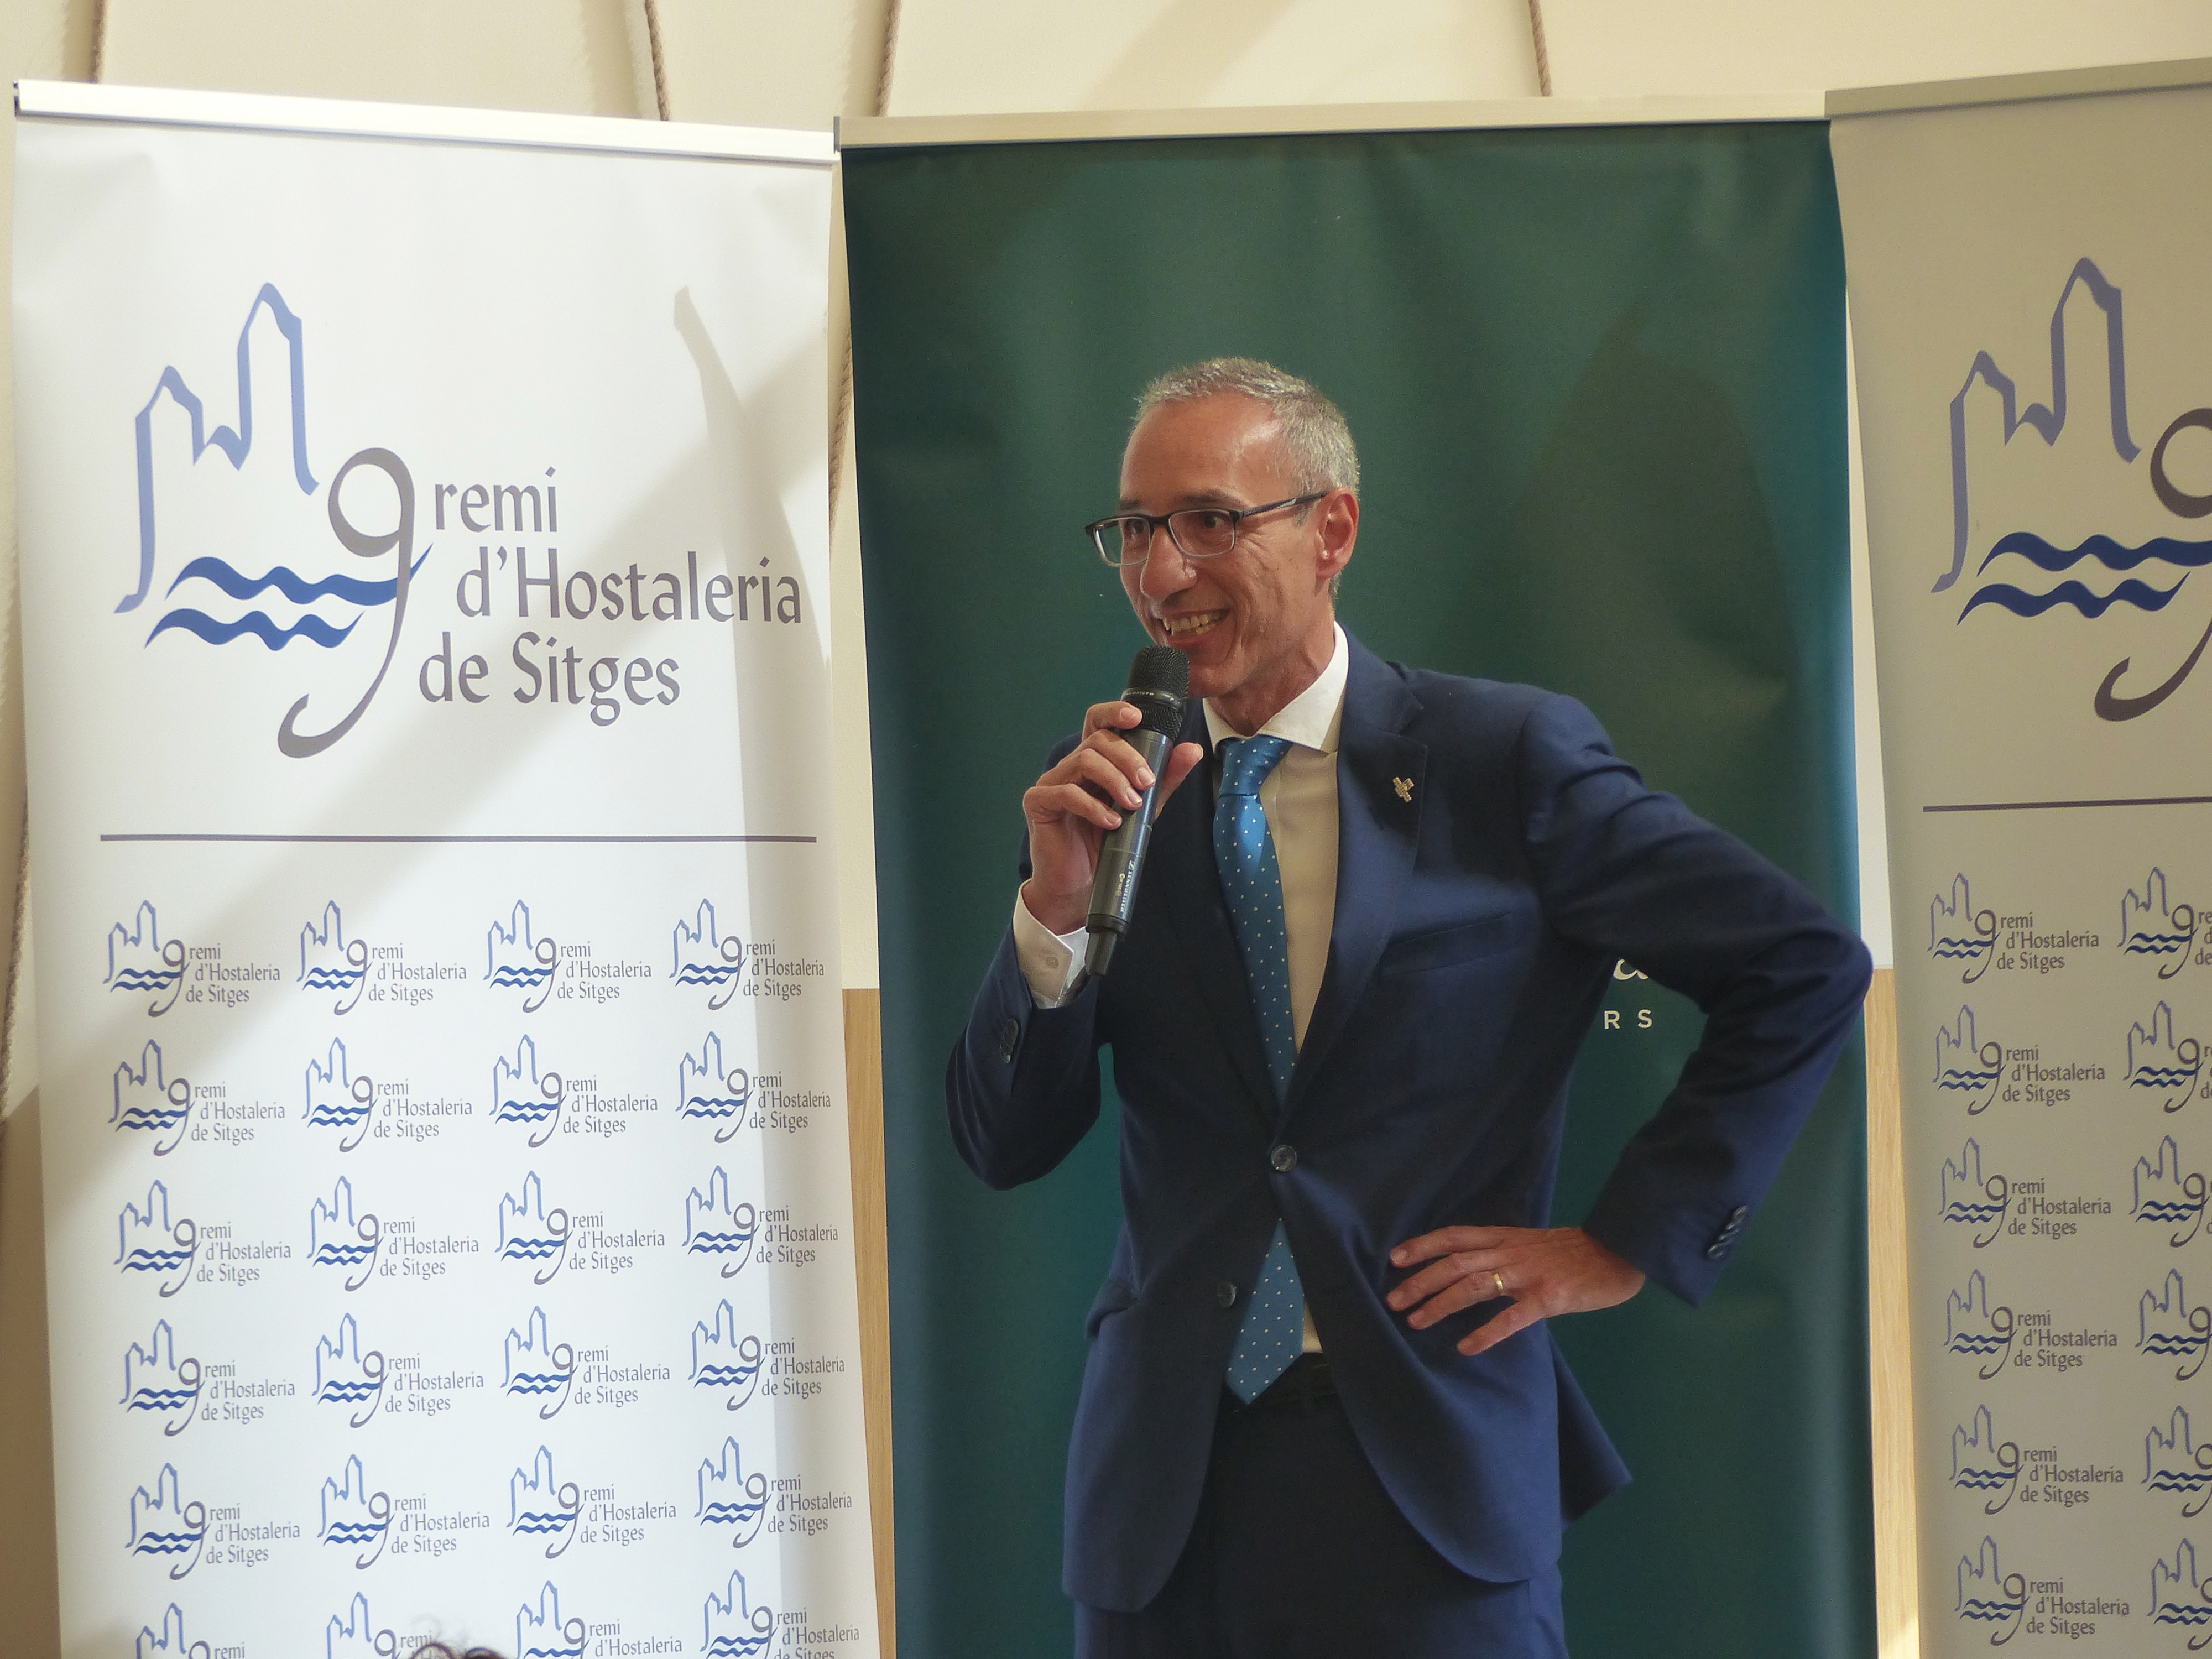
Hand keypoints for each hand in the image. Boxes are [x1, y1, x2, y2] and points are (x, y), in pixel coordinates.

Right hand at [1021, 702, 1202, 933]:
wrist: (1079, 883)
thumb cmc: (1107, 842)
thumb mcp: (1143, 808)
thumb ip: (1164, 780)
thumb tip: (1193, 750)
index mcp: (1092, 761)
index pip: (1098, 722)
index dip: (1114, 711)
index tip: (1137, 718)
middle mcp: (1070, 766)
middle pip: (1097, 740)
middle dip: (1128, 758)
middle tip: (1147, 783)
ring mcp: (1051, 782)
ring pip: (1083, 760)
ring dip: (1114, 781)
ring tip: (1132, 806)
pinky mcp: (1038, 803)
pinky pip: (1065, 792)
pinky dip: (1093, 806)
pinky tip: (1111, 822)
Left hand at [1386, 1226, 1644, 1356]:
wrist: (1618, 1251)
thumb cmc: (1574, 1252)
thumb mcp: (1531, 1243)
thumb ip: (1501, 1253)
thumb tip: (1467, 1269)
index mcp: (1505, 1238)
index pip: (1455, 1236)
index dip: (1423, 1246)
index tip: (1395, 1259)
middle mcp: (1510, 1252)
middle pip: (1455, 1262)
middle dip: (1421, 1281)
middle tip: (1393, 1301)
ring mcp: (1529, 1274)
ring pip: (1474, 1285)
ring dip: (1441, 1304)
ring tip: (1416, 1322)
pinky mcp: (1549, 1297)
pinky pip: (1512, 1316)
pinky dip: (1487, 1332)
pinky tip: (1467, 1348)